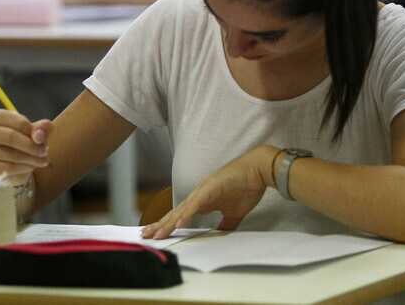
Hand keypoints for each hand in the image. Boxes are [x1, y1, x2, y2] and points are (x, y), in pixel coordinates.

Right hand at [0, 109, 54, 176]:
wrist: (17, 162)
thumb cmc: (25, 140)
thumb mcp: (36, 131)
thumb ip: (42, 128)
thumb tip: (42, 130)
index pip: (18, 121)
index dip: (33, 131)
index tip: (42, 137)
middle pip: (11, 137)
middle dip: (32, 145)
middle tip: (44, 151)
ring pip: (12, 154)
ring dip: (31, 158)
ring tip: (42, 160)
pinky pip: (10, 168)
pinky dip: (24, 168)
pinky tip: (31, 166)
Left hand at [142, 145, 275, 239]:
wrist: (258, 169)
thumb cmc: (247, 186)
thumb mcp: (234, 213)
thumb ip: (225, 224)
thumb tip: (219, 235)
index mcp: (203, 201)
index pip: (181, 216)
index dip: (168, 225)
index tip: (156, 234)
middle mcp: (199, 195)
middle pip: (176, 213)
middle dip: (160, 224)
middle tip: (145, 235)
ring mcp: (204, 190)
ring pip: (182, 209)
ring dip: (169, 222)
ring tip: (157, 233)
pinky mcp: (211, 187)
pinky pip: (197, 204)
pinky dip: (187, 214)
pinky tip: (179, 224)